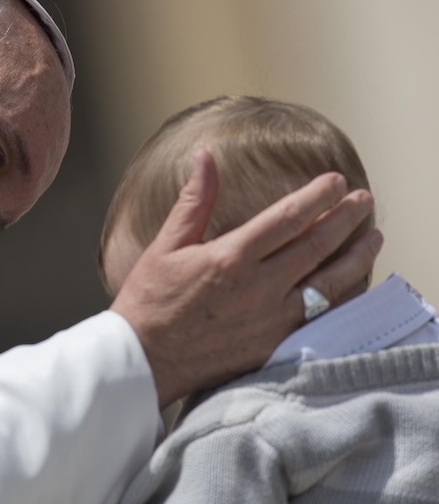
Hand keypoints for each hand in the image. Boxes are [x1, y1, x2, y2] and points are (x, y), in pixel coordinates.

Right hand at [109, 150, 381, 407]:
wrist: (143, 360)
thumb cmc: (149, 301)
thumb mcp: (166, 245)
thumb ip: (193, 201)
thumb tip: (205, 158)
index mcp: (230, 257)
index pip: (287, 218)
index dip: (316, 196)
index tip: (333, 181)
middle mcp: (257, 287)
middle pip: (315, 246)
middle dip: (344, 218)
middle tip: (363, 198)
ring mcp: (269, 319)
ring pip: (327, 285)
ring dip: (355, 258)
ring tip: (372, 238)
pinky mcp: (272, 346)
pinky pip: (319, 319)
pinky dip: (341, 299)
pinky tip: (351, 286)